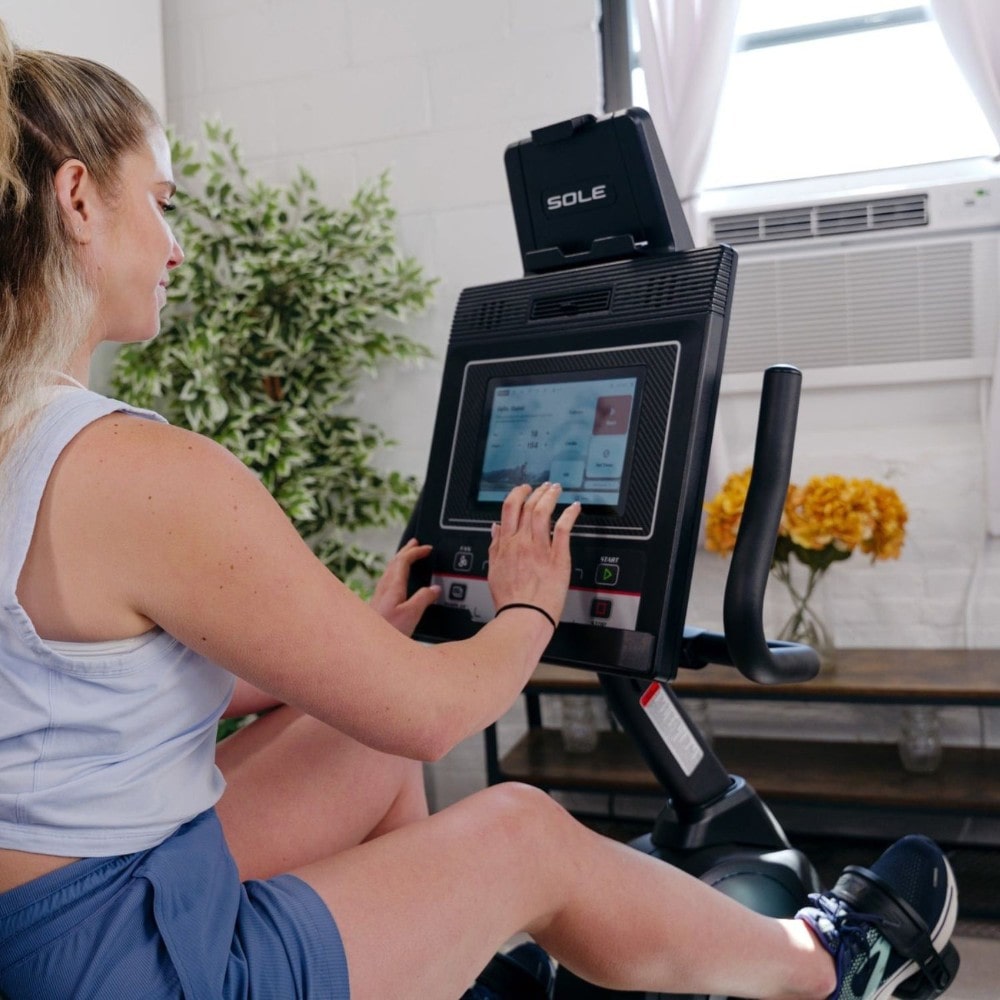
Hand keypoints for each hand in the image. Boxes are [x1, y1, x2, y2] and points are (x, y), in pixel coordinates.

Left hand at [369, 538, 439, 635]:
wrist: (366, 647)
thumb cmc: (386, 632)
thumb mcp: (411, 615)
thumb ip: (423, 599)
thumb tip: (434, 589)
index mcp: (392, 586)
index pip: (403, 560)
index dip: (415, 551)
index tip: (427, 548)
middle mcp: (383, 588)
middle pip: (394, 562)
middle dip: (406, 550)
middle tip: (415, 543)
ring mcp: (378, 596)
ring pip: (389, 571)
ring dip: (400, 560)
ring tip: (407, 557)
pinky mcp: (377, 605)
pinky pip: (387, 581)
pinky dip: (396, 573)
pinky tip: (397, 582)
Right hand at [488, 483, 579, 623]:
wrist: (524, 616)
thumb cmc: (510, 600)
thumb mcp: (494, 570)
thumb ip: (495, 546)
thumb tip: (495, 528)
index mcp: (505, 545)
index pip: (509, 509)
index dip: (517, 494)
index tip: (524, 489)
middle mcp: (521, 542)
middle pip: (528, 506)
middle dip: (536, 491)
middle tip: (543, 486)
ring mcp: (540, 548)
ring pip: (544, 511)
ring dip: (550, 496)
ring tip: (556, 490)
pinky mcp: (557, 557)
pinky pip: (564, 528)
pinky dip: (570, 514)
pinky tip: (574, 507)